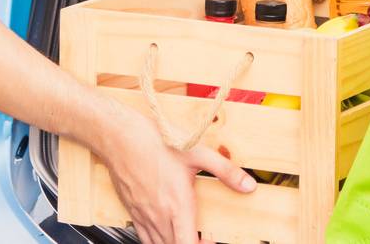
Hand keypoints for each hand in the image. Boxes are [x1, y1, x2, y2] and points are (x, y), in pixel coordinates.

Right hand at [96, 106, 254, 243]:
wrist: (121, 137)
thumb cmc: (156, 142)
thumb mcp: (197, 153)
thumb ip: (225, 171)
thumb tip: (248, 185)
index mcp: (178, 206)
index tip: (211, 238)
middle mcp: (159, 217)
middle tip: (202, 235)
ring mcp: (143, 216)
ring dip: (173, 243)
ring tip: (184, 232)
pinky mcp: (132, 212)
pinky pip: (144, 238)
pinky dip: (156, 241)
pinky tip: (164, 230)